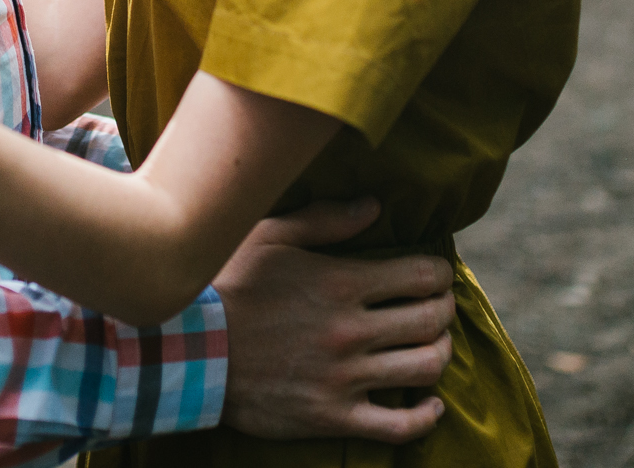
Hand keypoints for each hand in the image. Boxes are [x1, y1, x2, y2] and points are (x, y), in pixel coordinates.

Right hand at [214, 199, 456, 442]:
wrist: (189, 349)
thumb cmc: (227, 285)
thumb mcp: (269, 236)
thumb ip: (325, 219)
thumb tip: (375, 207)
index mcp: (340, 283)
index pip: (422, 276)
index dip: (440, 273)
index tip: (438, 274)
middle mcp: (350, 331)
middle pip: (431, 321)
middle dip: (444, 309)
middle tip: (438, 306)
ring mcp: (343, 378)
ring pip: (424, 368)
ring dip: (440, 353)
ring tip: (434, 346)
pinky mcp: (332, 417)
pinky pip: (398, 426)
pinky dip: (426, 417)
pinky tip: (431, 404)